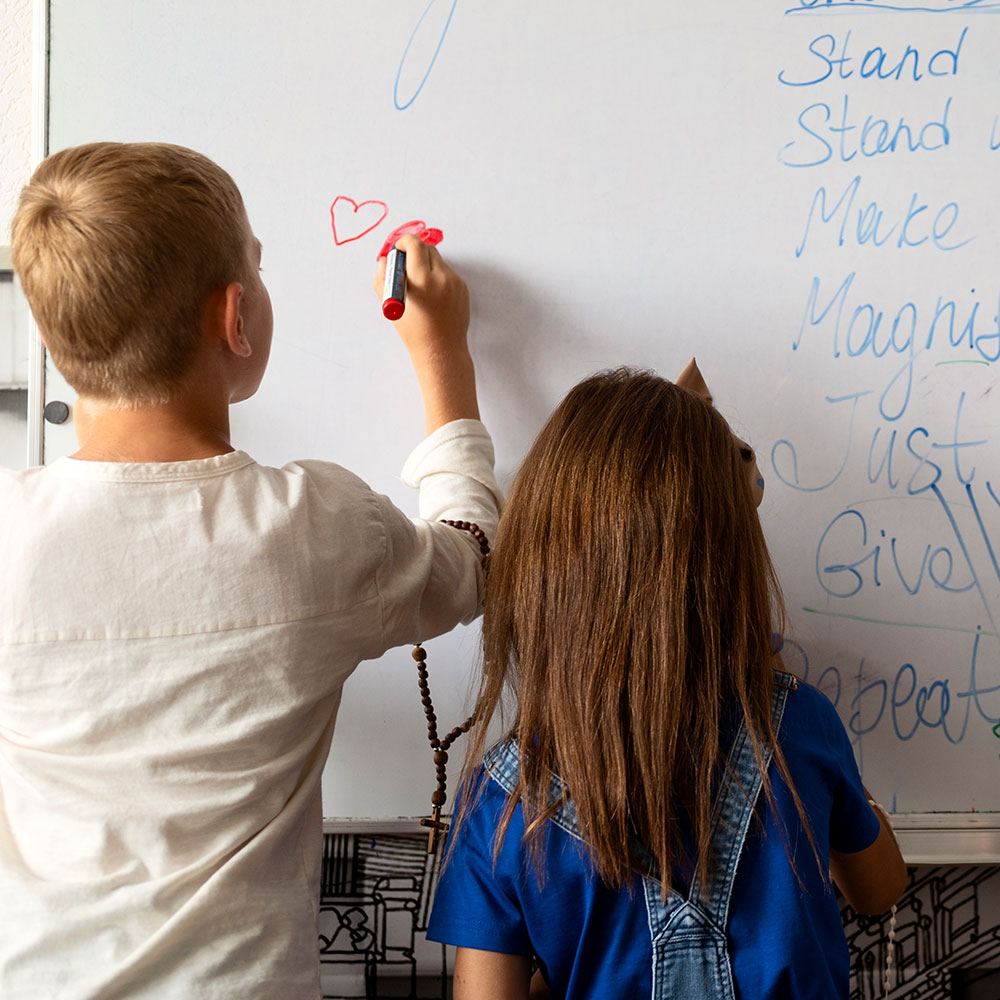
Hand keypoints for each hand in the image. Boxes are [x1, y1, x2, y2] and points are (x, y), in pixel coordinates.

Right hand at [374, 234, 469, 361]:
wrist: (441, 351)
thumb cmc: (414, 332)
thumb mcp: (391, 305)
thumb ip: (383, 278)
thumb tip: (385, 260)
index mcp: (421, 280)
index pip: (414, 244)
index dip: (403, 242)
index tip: (398, 249)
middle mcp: (441, 278)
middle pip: (427, 247)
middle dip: (414, 251)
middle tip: (405, 265)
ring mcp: (455, 282)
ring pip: (438, 260)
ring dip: (426, 265)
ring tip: (419, 286)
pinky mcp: (463, 288)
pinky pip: (447, 273)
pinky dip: (437, 277)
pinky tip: (432, 296)